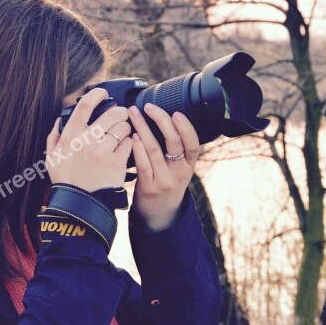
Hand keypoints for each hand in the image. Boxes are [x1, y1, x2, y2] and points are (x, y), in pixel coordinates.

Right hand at [46, 88, 132, 191]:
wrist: (79, 204)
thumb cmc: (65, 180)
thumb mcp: (52, 158)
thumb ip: (54, 137)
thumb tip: (58, 120)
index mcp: (71, 136)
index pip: (85, 105)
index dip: (96, 94)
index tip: (103, 92)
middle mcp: (87, 141)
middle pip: (112, 114)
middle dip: (120, 112)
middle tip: (122, 116)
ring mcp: (103, 151)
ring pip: (123, 128)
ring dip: (126, 129)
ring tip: (123, 135)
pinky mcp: (116, 163)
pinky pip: (130, 144)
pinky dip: (130, 144)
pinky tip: (125, 148)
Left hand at [127, 103, 199, 231]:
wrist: (159, 217)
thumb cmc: (166, 186)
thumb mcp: (178, 170)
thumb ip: (175, 151)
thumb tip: (164, 120)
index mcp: (188, 166)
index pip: (193, 144)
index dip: (186, 128)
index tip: (177, 113)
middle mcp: (178, 173)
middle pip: (174, 142)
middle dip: (161, 121)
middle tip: (149, 107)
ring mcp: (164, 181)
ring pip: (155, 149)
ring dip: (143, 129)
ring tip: (134, 114)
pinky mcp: (148, 188)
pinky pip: (143, 165)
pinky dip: (137, 148)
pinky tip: (132, 137)